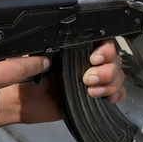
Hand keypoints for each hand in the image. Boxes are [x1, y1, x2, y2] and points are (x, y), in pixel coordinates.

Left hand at [0, 40, 124, 126]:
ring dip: (110, 83)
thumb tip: (54, 40)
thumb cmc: (28, 77)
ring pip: (117, 75)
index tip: (94, 58)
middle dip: (106, 70)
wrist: (25, 102)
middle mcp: (88, 62)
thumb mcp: (35, 57)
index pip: (102, 41)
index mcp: (76, 48)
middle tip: (88, 77)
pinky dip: (117, 93)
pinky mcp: (95, 96)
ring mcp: (94, 79)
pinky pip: (116, 92)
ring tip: (91, 91)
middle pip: (114, 59)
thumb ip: (45, 47)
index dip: (105, 49)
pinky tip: (109, 97)